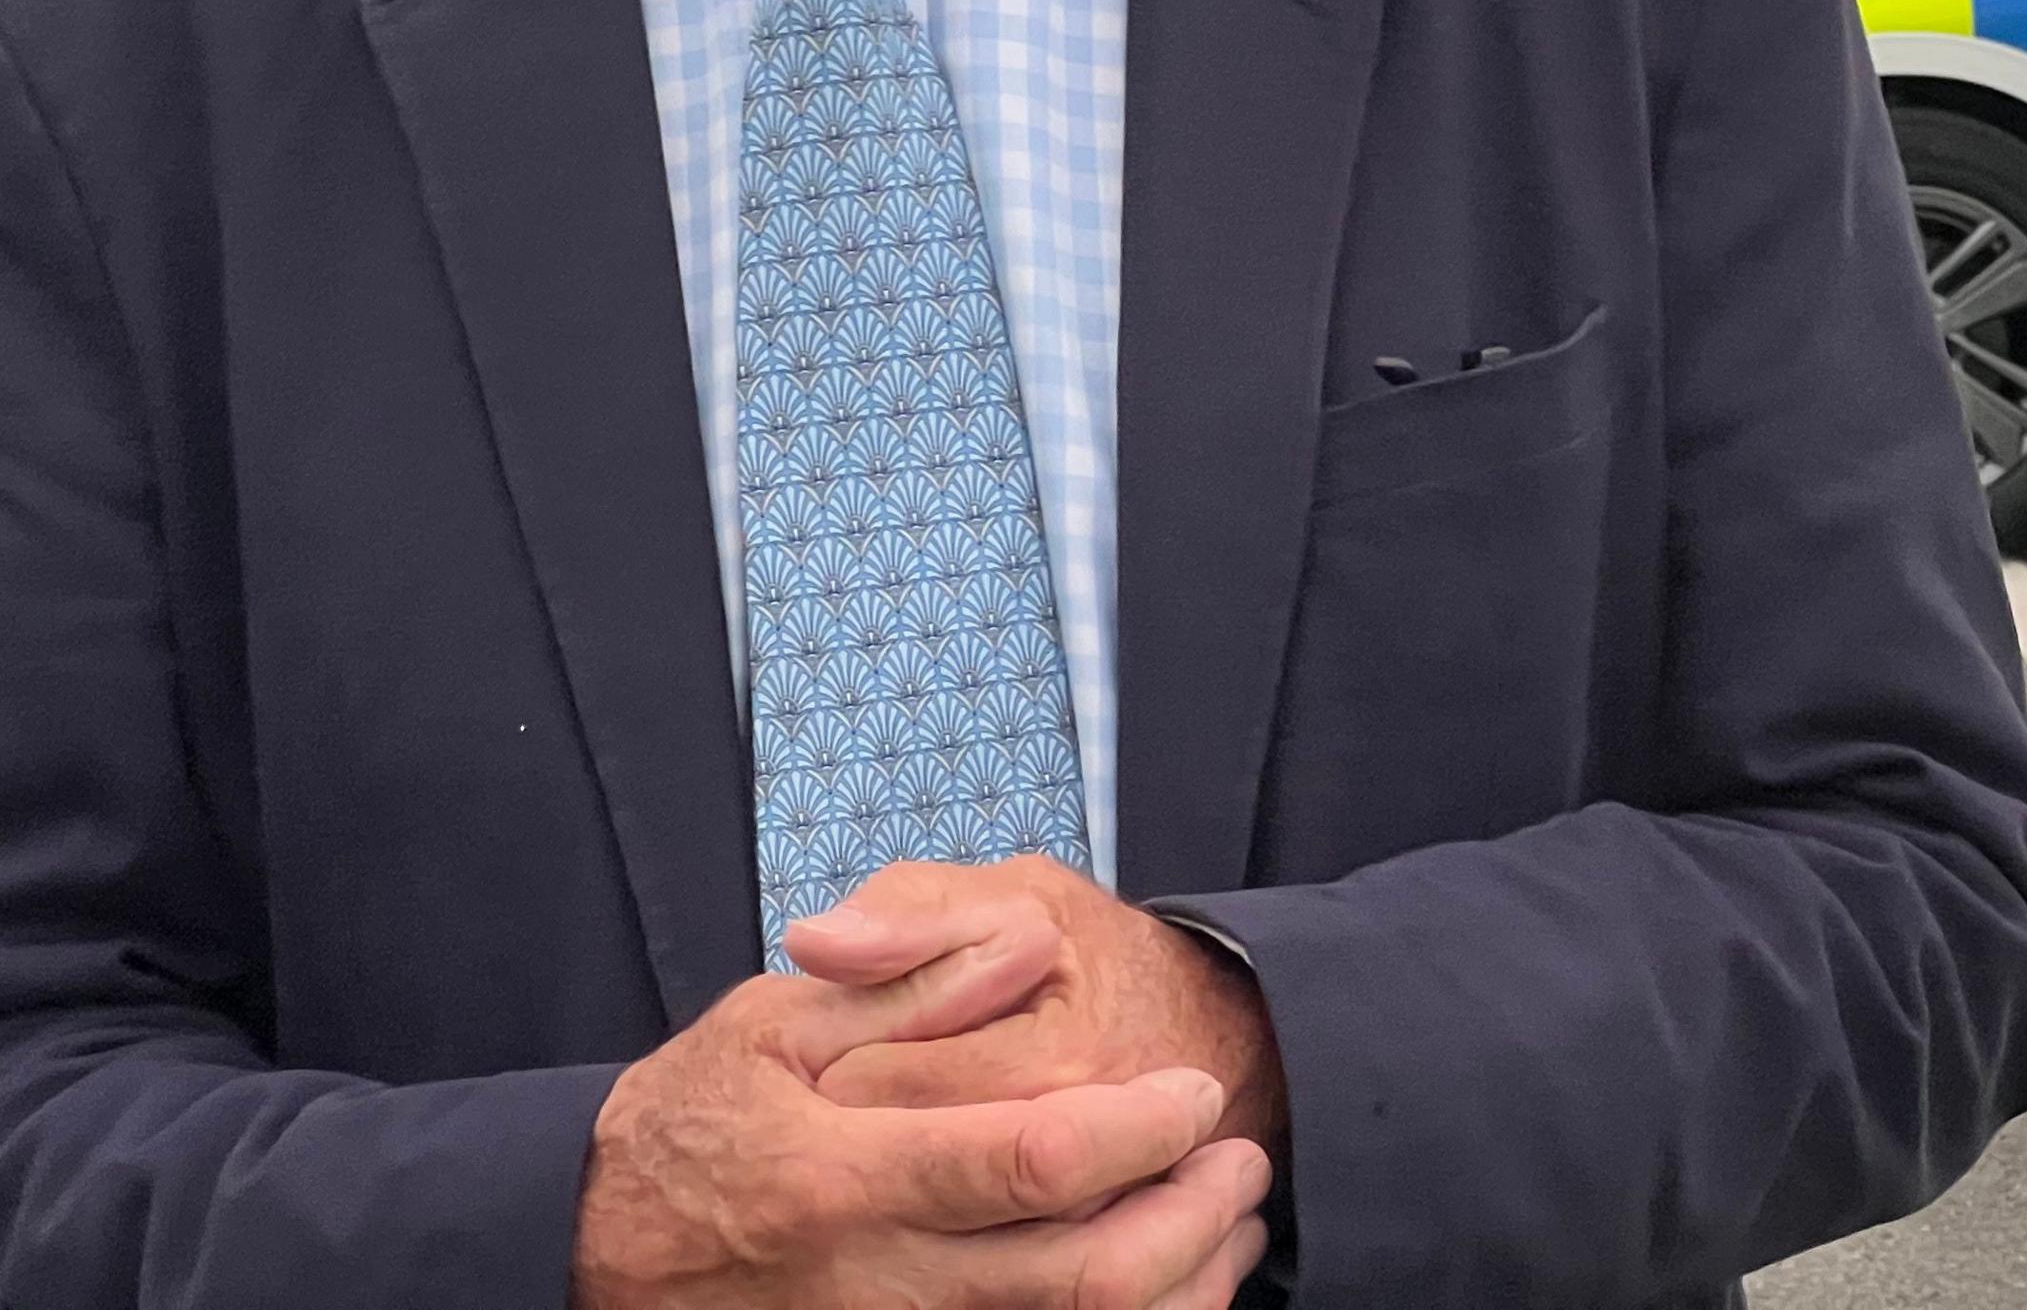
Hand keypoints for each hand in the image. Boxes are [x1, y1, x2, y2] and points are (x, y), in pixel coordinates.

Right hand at [573, 902, 1270, 1307]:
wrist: (583, 1260)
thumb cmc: (684, 1132)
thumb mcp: (765, 1031)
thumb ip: (904, 987)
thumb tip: (1024, 953)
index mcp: (847, 1179)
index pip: (1034, 1160)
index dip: (1140, 1129)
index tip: (1194, 1091)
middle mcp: (876, 1283)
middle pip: (1082, 1279)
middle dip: (1191, 1219)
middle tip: (1241, 1161)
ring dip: (1181, 1289)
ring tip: (1229, 1225)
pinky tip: (1165, 1290)